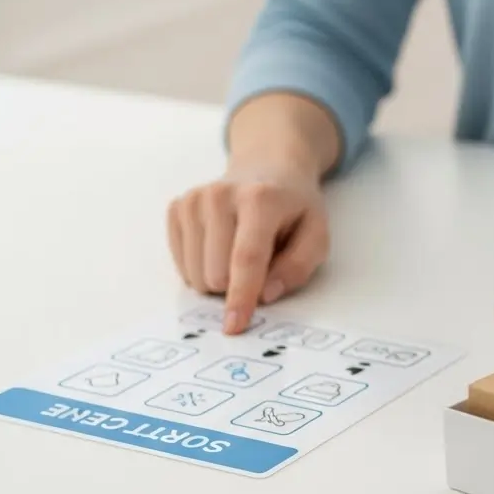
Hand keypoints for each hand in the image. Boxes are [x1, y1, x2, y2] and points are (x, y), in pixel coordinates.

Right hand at [166, 169, 328, 333]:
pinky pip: (182, 265)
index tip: (235, 325)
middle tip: (261, 264)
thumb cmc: (294, 208)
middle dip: (237, 286)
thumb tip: (266, 295)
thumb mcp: (316, 235)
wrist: (267, 168)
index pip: (246, 258)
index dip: (241, 296)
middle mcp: (220, 195)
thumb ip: (298, 267)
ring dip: (220, 279)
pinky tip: (221, 246)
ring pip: (195, 274)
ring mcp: (193, 200)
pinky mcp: (177, 208)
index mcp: (260, 199)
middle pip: (216, 273)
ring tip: (240, 250)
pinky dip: (203, 267)